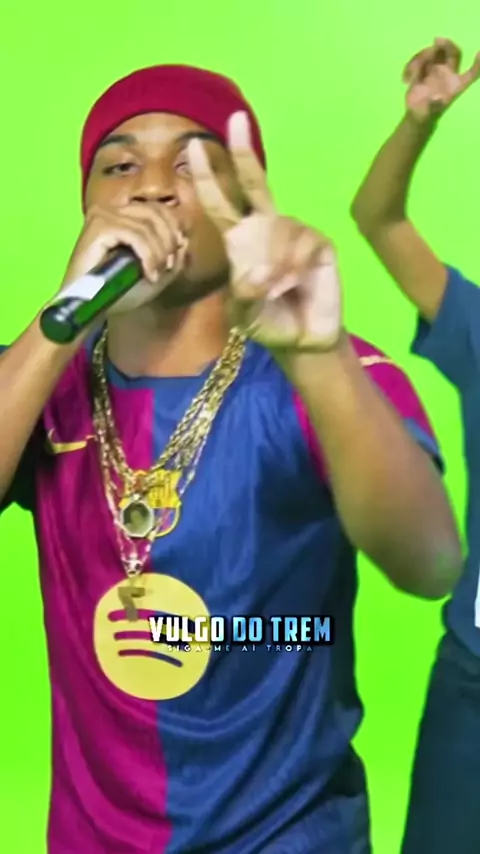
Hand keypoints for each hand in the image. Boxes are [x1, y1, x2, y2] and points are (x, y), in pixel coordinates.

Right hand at [61, 203, 186, 313]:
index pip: (157, 208)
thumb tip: (184, 240)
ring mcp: (103, 216)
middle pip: (155, 212)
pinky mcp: (98, 227)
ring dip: (158, 253)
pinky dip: (147, 255)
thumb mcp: (154, 274)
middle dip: (168, 241)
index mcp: (122, 216)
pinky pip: (134, 235)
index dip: (174, 226)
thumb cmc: (117, 293)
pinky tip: (148, 274)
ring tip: (156, 274)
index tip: (179, 249)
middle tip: (167, 267)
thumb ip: (171, 257)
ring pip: (147, 225)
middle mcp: (112, 210)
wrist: (87, 308)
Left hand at [186, 113, 341, 351]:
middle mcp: (266, 228)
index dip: (207, 176)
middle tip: (235, 120)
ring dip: (273, 261)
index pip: (220, 203)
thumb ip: (242, 295)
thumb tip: (256, 274)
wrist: (301, 341)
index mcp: (240, 241)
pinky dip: (293, 266)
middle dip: (243, 152)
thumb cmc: (268, 323)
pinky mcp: (320, 244)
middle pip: (254, 182)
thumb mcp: (243, 314)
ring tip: (274, 289)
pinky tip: (294, 284)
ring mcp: (295, 233)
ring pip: (278, 228)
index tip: (192, 147)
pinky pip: (302, 243)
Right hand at [404, 38, 479, 121]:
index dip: (478, 63)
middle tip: (436, 40)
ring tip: (410, 76)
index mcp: (456, 84)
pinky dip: (410, 67)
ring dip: (420, 58)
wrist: (417, 114)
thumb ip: (434, 106)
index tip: (479, 53)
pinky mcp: (424, 69)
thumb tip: (437, 98)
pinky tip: (404, 79)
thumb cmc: (428, 114)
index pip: (472, 73)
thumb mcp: (431, 113)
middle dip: (446, 44)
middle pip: (453, 53)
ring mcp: (437, 69)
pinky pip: (419, 59)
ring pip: (434, 53)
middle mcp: (449, 73)